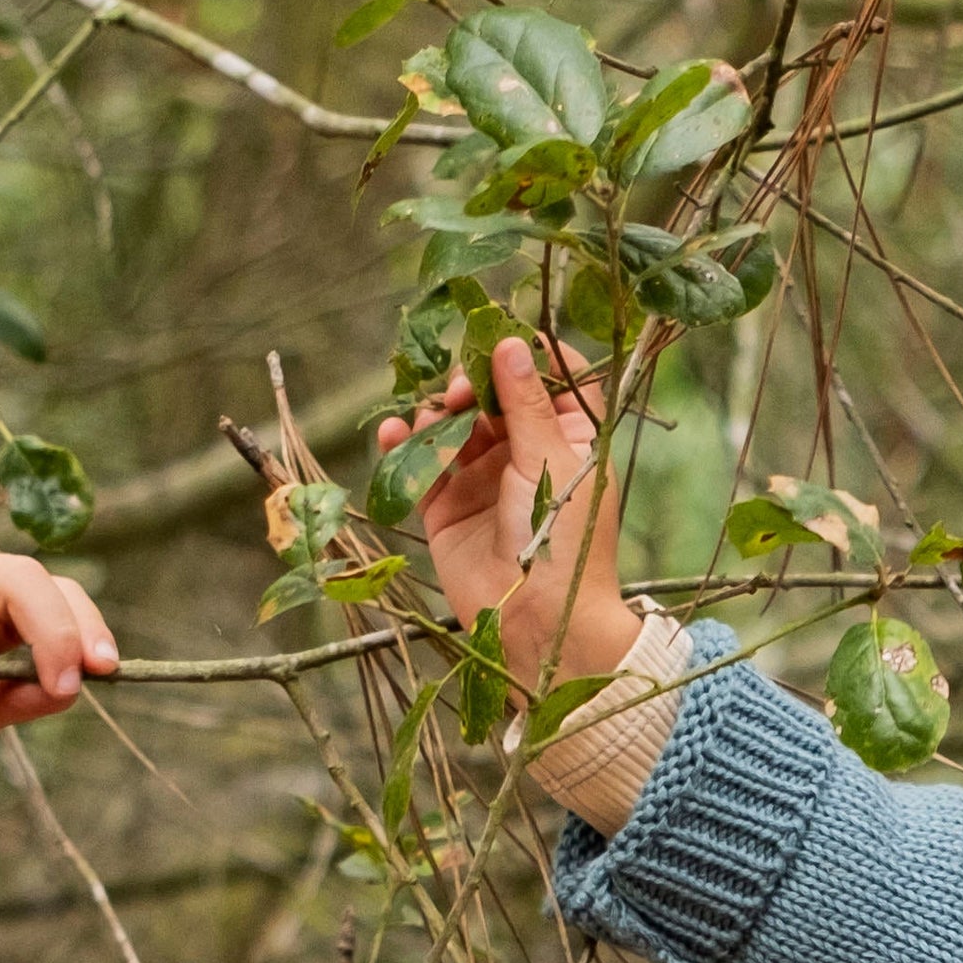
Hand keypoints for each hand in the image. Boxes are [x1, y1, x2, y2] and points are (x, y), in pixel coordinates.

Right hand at [386, 334, 645, 690]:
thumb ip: (526, 402)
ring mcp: (483, 478)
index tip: (499, 341)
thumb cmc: (563, 539)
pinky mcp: (447, 507)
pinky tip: (394, 433)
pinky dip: (403, 446)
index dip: (527, 356)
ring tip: (431, 419)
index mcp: (569, 437)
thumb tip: (510, 343)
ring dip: (436, 413)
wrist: (538, 621)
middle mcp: (525, 452)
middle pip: (492, 393)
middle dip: (470, 382)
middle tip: (457, 392)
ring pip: (452, 424)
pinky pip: (420, 466)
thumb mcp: (551, 459)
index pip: (552, 378)